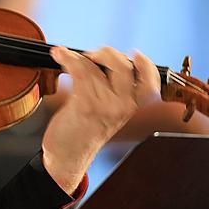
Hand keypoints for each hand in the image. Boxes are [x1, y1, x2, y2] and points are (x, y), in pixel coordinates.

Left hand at [41, 46, 159, 192]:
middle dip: (107, 53)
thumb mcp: (108, 110)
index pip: (150, 84)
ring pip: (97, 67)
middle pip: (124, 66)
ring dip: (78, 56)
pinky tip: (59, 55)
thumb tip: (104, 58)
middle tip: (92, 55)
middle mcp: (123, 106)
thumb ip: (114, 89)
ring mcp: (105, 106)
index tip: (135, 53)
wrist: (69, 155)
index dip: (146, 65)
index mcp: (131, 107)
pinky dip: (66, 58)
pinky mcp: (85, 105)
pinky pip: (79, 71)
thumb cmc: (84, 129)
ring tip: (65, 56)